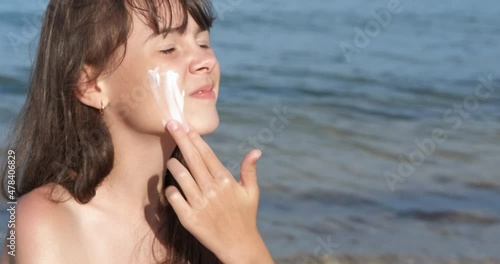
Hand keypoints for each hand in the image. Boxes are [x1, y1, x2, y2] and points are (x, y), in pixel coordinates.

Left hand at [164, 120, 273, 263]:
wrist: (239, 245)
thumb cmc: (245, 216)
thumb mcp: (251, 192)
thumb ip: (249, 170)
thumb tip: (256, 151)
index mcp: (226, 181)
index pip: (207, 154)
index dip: (195, 138)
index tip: (186, 126)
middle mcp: (212, 190)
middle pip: (192, 158)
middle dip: (180, 138)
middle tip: (170, 124)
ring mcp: (199, 204)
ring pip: (180, 176)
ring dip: (173, 164)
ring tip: (170, 159)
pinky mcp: (189, 218)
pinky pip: (174, 198)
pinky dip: (171, 189)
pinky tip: (173, 186)